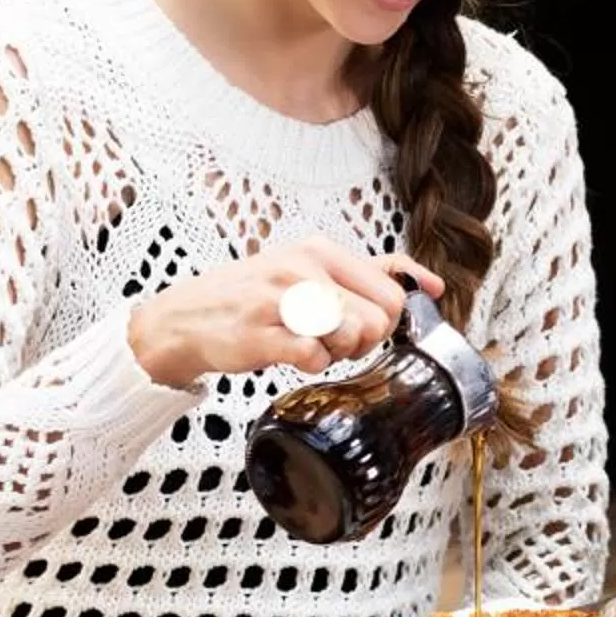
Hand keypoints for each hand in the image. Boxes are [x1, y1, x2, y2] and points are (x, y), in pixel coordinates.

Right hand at [126, 239, 439, 387]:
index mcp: (319, 251)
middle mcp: (302, 268)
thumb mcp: (309, 268)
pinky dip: (308, 365)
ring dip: (335, 353)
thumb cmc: (252, 296)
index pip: (392, 290)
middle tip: (331, 341)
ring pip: (351, 336)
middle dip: (363, 342)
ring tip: (305, 344)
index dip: (386, 321)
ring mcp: (279, 300)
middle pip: (378, 320)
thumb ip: (370, 272)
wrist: (183, 319)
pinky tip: (289, 355)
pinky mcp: (260, 333)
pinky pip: (313, 357)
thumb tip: (432, 285)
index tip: (362, 327)